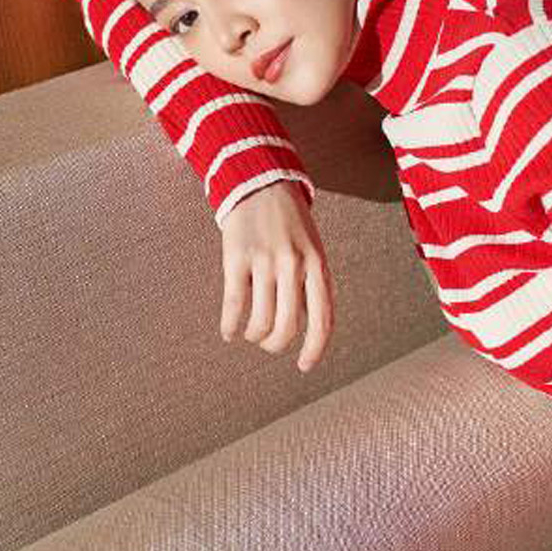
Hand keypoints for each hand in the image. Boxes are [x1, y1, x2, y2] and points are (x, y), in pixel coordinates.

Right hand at [218, 181, 332, 372]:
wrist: (262, 184)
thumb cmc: (291, 225)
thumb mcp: (313, 251)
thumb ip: (312, 286)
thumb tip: (307, 330)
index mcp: (318, 266)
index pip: (322, 320)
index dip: (314, 349)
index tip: (304, 366)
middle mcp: (293, 265)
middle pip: (287, 327)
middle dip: (276, 344)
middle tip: (269, 344)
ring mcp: (264, 261)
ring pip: (260, 320)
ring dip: (254, 335)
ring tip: (251, 333)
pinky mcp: (236, 258)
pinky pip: (234, 304)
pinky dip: (230, 326)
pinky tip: (229, 332)